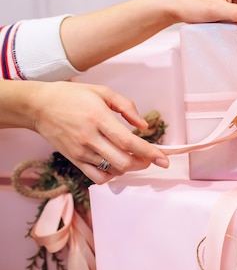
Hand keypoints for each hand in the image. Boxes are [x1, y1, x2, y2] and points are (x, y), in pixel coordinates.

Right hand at [28, 81, 168, 183]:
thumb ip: (127, 107)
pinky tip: (115, 164)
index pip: (129, 141)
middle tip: (149, 157)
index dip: (150, 152)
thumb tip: (144, 125)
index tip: (164, 160)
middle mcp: (89, 138)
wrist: (38, 106)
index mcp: (99, 118)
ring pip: (112, 171)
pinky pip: (96, 177)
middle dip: (142, 162)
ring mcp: (80, 151)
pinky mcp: (73, 160)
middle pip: (123, 162)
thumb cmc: (72, 96)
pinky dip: (111, 175)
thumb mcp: (103, 92)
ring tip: (132, 157)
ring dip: (128, 168)